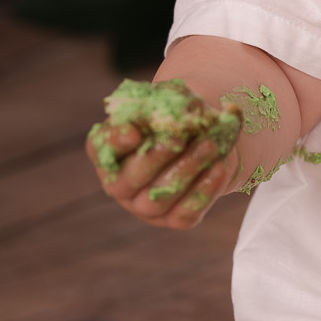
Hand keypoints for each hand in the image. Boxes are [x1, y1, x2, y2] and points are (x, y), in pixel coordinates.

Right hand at [86, 84, 240, 230]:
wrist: (199, 143)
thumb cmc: (173, 119)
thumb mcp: (167, 103)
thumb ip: (169, 101)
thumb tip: (189, 106)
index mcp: (108, 151)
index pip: (100, 147)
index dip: (115, 141)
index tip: (134, 131)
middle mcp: (120, 184)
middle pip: (129, 180)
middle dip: (156, 157)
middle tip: (179, 138)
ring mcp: (144, 207)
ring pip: (158, 199)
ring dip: (185, 171)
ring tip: (209, 146)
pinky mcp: (172, 219)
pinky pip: (185, 214)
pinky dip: (204, 192)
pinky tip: (220, 168)